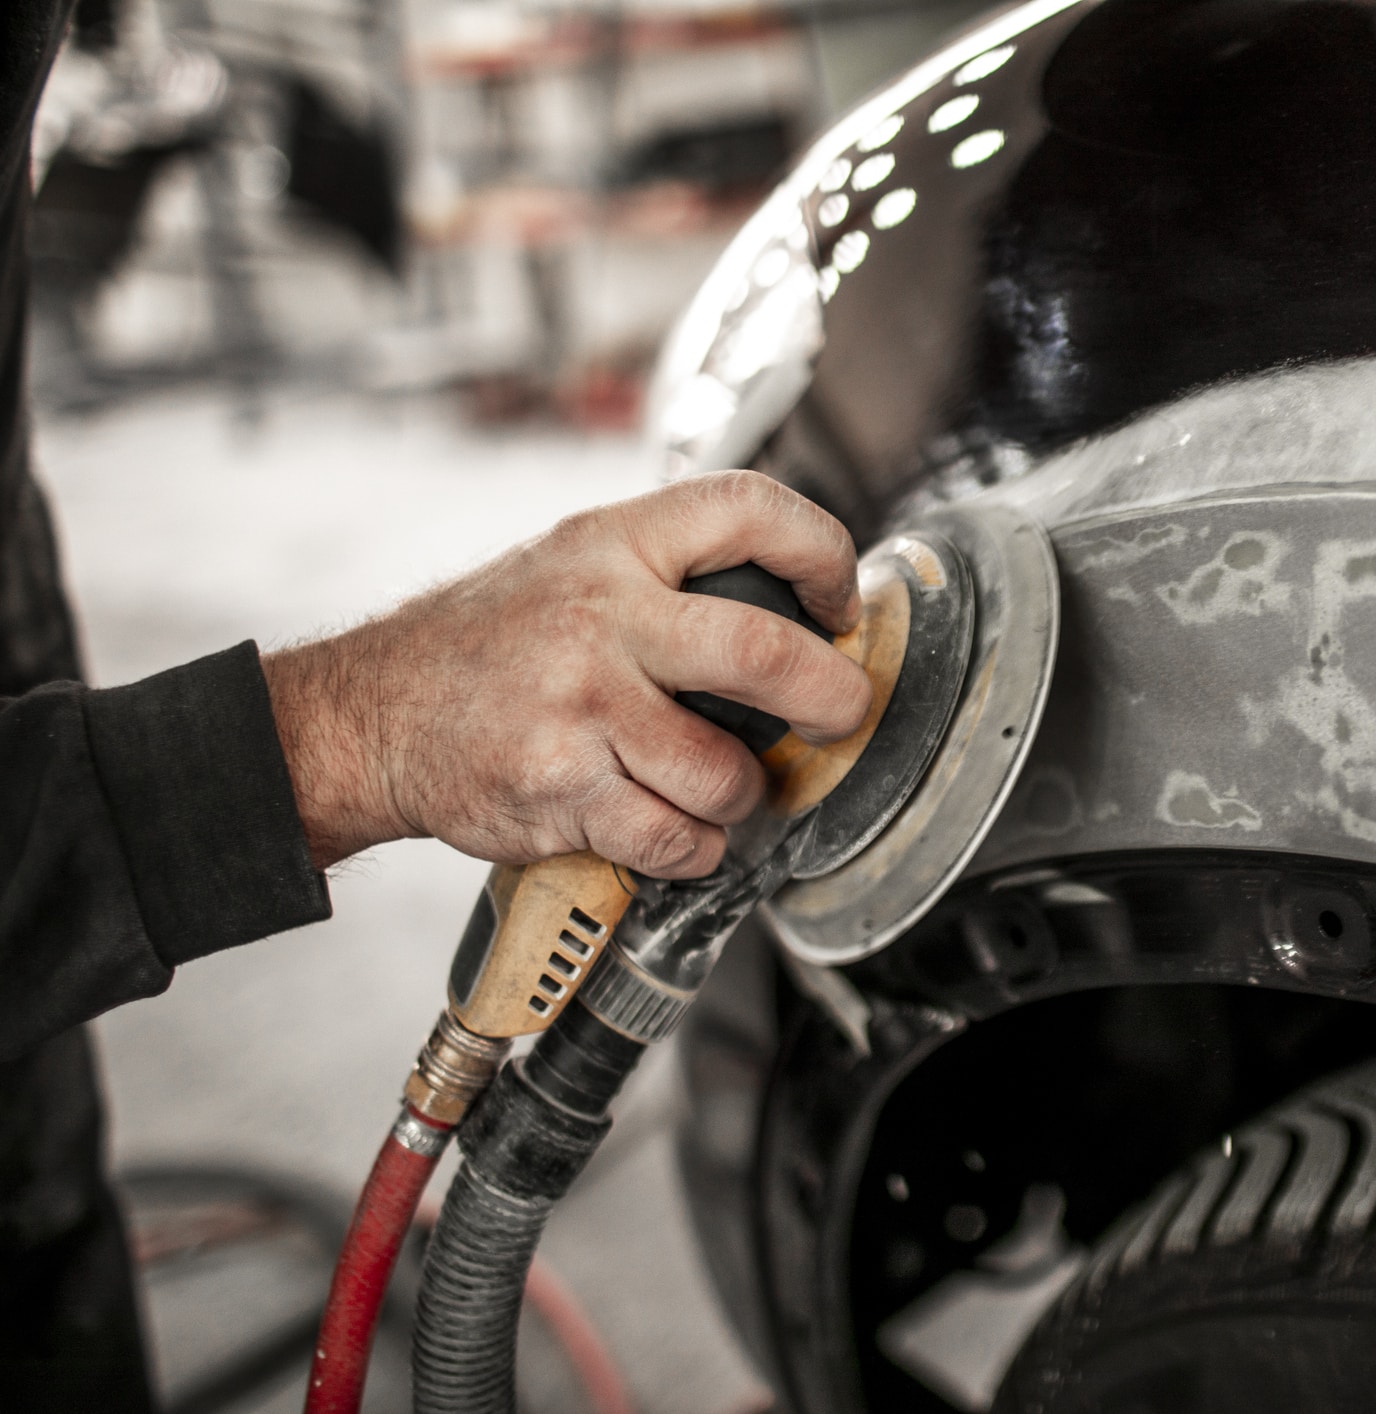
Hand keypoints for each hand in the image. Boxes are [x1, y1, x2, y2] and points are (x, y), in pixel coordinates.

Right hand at [260, 472, 871, 876]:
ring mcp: (580, 708)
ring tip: (719, 785)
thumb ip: (669, 570)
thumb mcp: (572, 563)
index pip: (749, 509)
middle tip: (841, 714)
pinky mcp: (562, 790)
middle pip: (766, 655)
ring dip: (744, 794)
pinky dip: (693, 847)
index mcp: (612, 543)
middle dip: (831, 697)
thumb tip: (800, 604)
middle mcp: (600, 618)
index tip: (840, 602)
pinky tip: (671, 827)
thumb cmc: (489, 645)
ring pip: (726, 772)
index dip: (822, 553)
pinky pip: (675, 838)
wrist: (374, 717)